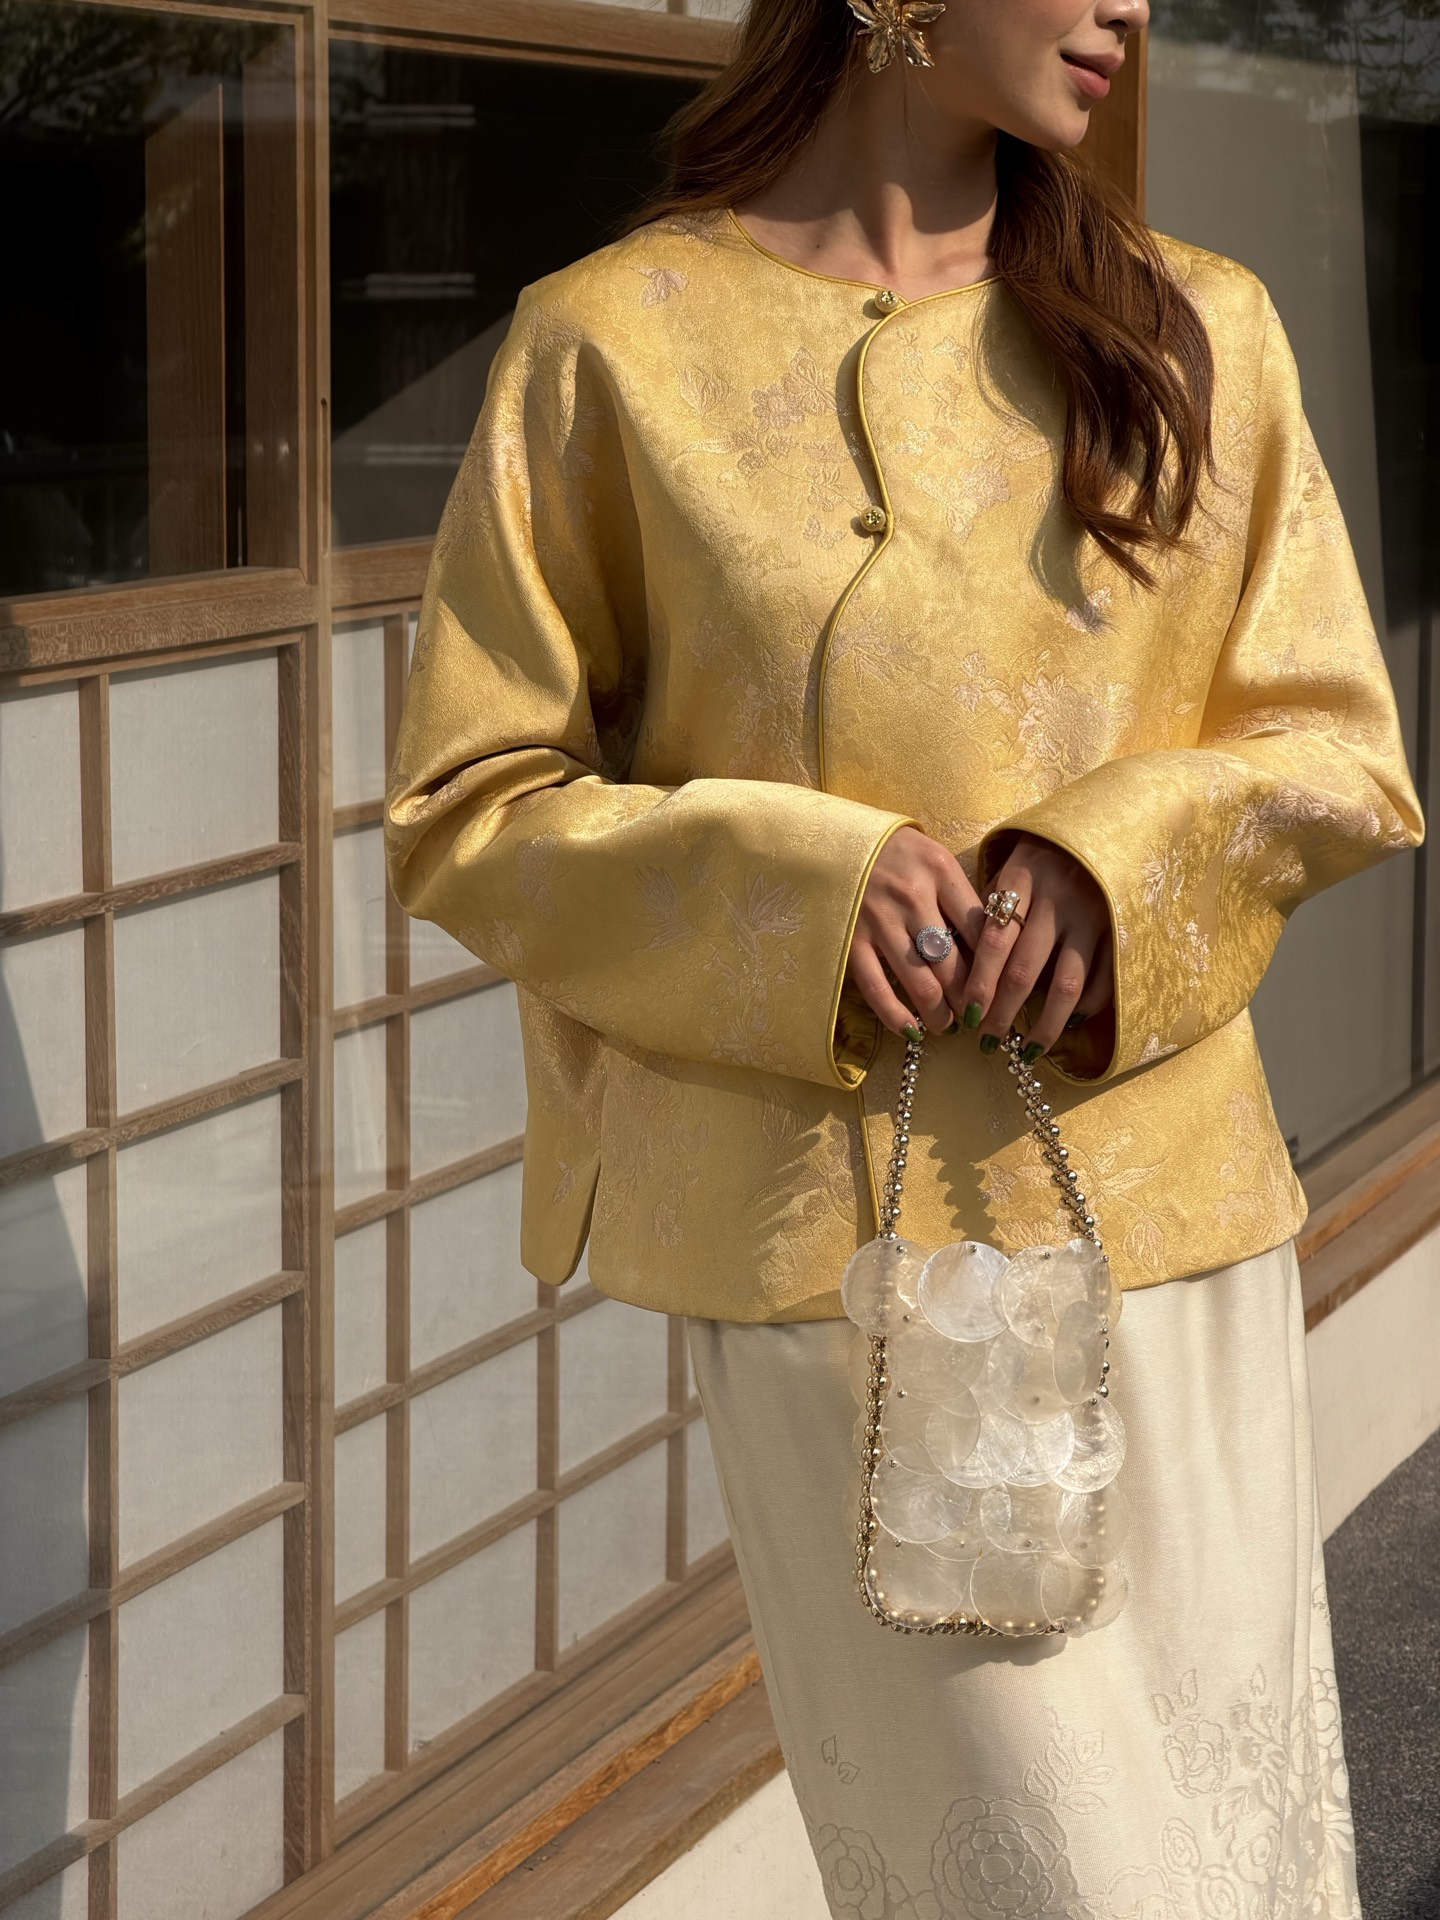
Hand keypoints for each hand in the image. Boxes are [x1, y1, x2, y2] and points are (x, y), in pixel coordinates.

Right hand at [847, 827, 1114, 1057]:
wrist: (835, 839)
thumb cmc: (896, 854)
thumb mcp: (935, 860)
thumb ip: (961, 898)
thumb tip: (991, 953)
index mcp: (941, 871)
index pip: (982, 929)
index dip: (997, 968)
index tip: (1004, 991)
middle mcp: (912, 896)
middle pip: (954, 963)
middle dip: (971, 1000)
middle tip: (979, 1018)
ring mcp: (879, 920)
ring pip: (920, 981)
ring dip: (940, 1014)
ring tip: (949, 1026)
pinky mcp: (851, 939)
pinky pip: (876, 987)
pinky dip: (895, 1015)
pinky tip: (911, 1031)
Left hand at [960, 833, 1113, 1055]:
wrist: (1103, 824)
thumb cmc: (1042, 855)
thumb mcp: (1010, 869)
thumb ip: (990, 910)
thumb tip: (961, 966)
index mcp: (1023, 879)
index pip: (994, 941)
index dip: (979, 983)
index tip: (966, 1016)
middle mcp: (1057, 900)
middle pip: (1025, 970)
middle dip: (1003, 1012)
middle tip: (987, 1042)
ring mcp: (1091, 917)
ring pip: (1067, 985)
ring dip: (1045, 1024)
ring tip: (1028, 1051)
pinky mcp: (1118, 928)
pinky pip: (1102, 978)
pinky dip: (1086, 1006)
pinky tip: (1067, 1024)